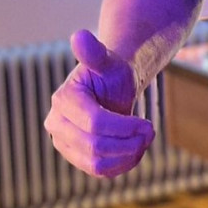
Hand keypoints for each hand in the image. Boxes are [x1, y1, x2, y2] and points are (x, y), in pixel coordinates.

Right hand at [44, 30, 153, 177]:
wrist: (112, 87)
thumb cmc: (112, 72)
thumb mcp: (108, 61)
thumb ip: (94, 53)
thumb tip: (79, 36)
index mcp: (64, 101)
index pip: (95, 123)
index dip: (126, 127)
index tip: (149, 124)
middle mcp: (56, 124)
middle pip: (95, 146)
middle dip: (129, 142)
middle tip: (151, 132)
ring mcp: (63, 143)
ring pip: (96, 164)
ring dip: (127, 156)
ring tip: (145, 141)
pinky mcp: (75, 156)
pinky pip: (99, 171)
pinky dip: (122, 165)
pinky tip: (136, 150)